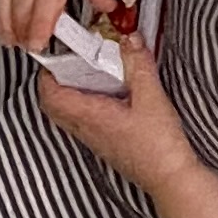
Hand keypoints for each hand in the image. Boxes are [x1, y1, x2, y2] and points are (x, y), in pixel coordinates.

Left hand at [36, 38, 197, 192]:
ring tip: (90, 73)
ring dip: (70, 91)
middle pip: (53, 104)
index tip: (58, 54)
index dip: (48, 73)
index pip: (50, 94)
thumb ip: (138, 64)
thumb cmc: (159, 145)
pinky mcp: (104, 143)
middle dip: (55, 80)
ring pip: (67, 113)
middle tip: (71, 61)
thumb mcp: (151, 96)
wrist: (169, 178)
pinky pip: (83, 120)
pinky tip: (108, 93)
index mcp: (89, 116)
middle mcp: (85, 129)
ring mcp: (93, 138)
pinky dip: (85, 103)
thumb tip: (130, 39)